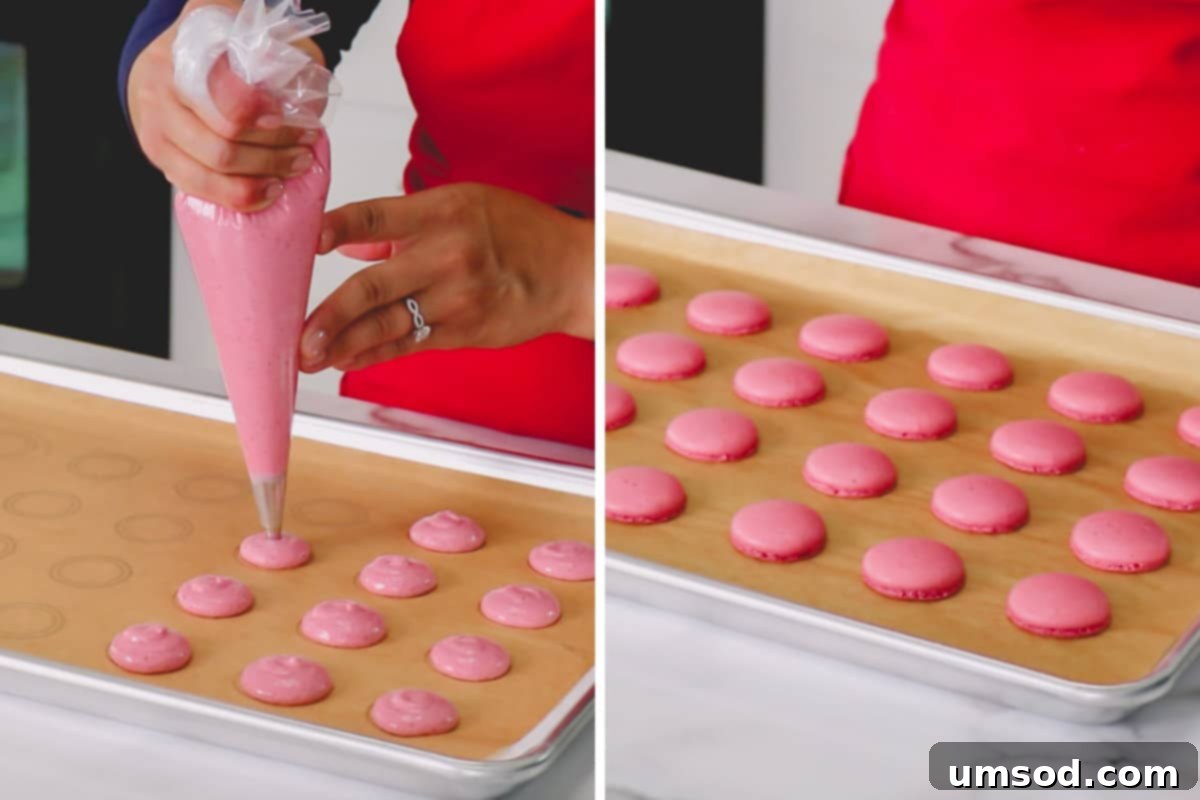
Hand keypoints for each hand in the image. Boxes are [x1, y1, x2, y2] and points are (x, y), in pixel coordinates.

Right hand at [127, 0, 324, 210]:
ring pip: (212, 165)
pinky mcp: (156, 152)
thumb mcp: (255, 38)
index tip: (287, 117)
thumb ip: (285, 57)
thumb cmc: (218, 53)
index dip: (258, 110)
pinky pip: (196, 185)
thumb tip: (305, 98)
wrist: (166, 63)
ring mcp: (155, 120)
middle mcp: (164, 81)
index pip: (224, 88)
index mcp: (191, 45)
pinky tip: (265, 192)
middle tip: (305, 149)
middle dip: (274, 150)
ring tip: (292, 170)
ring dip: (260, 177)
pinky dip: (237, 195)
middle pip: (224, 136)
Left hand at [299, 183, 594, 372]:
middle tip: (296, 335)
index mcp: (442, 211)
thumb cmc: (519, 232)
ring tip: (309, 356)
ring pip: (387, 324)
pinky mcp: (465, 330)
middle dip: (328, 315)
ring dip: (343, 344)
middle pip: (373, 286)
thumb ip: (402, 225)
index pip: (374, 217)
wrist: (571, 273)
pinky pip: (411, 345)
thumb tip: (347, 243)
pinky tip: (347, 361)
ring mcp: (457, 298)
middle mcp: (447, 254)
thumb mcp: (464, 204)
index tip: (306, 243)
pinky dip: (375, 355)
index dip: (335, 229)